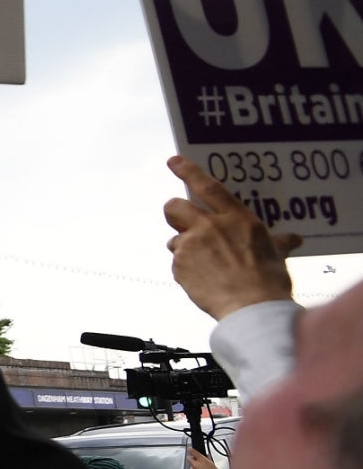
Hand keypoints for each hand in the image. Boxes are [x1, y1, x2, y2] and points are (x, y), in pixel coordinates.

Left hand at [163, 155, 297, 319]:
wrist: (252, 306)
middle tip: (183, 222)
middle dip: (174, 212)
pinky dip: (186, 269)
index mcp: (236, 218)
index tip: (174, 161)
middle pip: (174, 207)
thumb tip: (294, 239)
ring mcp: (191, 245)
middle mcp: (210, 226)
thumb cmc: (268, 280)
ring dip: (183, 247)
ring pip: (174, 238)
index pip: (207, 187)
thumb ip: (278, 243)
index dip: (188, 171)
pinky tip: (203, 279)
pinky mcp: (179, 265)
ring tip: (204, 264)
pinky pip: (177, 262)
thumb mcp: (276, 254)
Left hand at [186, 448, 227, 468]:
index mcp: (202, 460)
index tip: (190, 449)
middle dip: (193, 460)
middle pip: (189, 459)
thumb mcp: (214, 465)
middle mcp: (195, 465)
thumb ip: (208, 460)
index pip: (193, 452)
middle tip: (198, 463)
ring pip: (191, 467)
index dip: (191, 450)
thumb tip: (206, 457)